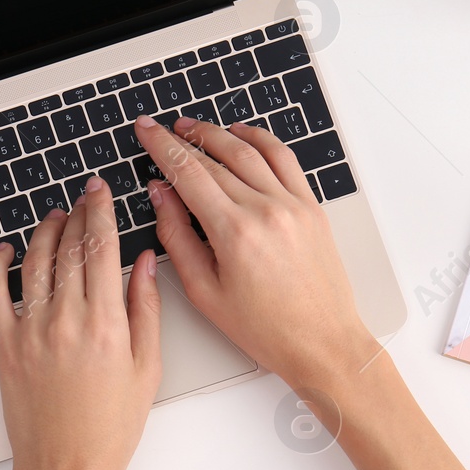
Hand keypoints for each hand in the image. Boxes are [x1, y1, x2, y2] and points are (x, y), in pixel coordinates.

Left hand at [0, 175, 161, 469]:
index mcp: (107, 324)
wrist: (66, 469)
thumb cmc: (112, 427)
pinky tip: (4, 250)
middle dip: (77, 215)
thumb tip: (145, 262)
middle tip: (83, 198)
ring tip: (54, 217)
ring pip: (34, 263)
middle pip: (69, 249)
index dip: (101, 212)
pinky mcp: (4, 346)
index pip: (102, 248)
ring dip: (44, 233)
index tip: (100, 191)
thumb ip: (147, 309)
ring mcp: (30, 331)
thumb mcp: (148, 367)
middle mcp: (66, 321)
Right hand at [133, 115, 378, 387]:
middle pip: (215, 158)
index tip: (146, 130)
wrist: (322, 342)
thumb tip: (161, 194)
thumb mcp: (205, 292)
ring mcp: (293, 205)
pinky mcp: (311, 207)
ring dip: (217, 133)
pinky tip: (242, 135)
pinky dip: (260, 140)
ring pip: (249, 151)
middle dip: (182, 139)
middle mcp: (266, 211)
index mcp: (235, 233)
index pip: (189, 173)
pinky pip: (284, 159)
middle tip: (161, 128)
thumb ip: (176, 237)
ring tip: (193, 127)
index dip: (162, 146)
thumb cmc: (266, 328)